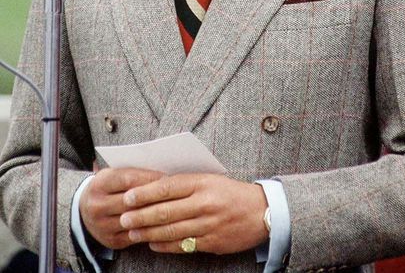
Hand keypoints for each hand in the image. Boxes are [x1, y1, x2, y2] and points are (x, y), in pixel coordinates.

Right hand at [79, 168, 164, 249]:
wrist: (82, 210)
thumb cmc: (107, 187)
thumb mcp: (112, 174)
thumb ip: (131, 172)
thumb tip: (160, 170)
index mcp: (100, 183)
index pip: (129, 179)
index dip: (150, 178)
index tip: (168, 177)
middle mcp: (98, 205)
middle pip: (133, 201)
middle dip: (155, 196)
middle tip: (175, 193)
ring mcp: (103, 225)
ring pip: (135, 219)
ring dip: (155, 213)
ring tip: (172, 207)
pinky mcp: (111, 240)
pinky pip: (136, 234)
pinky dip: (151, 227)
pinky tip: (163, 221)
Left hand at [119, 173, 268, 254]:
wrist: (262, 212)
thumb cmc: (232, 192)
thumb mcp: (211, 179)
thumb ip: (186, 183)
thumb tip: (155, 188)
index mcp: (203, 182)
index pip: (168, 187)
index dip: (145, 193)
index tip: (128, 197)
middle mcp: (204, 203)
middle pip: (166, 211)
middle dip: (141, 216)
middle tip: (123, 218)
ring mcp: (208, 224)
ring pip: (172, 230)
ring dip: (148, 233)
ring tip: (133, 232)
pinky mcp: (212, 242)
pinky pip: (183, 245)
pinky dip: (165, 245)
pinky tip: (153, 244)